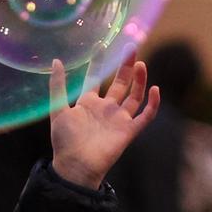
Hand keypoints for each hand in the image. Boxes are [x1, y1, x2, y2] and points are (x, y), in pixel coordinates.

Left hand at [49, 52, 159, 189]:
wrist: (76, 165)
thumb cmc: (64, 140)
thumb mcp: (57, 108)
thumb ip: (58, 85)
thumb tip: (57, 61)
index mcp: (87, 102)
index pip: (95, 78)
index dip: (99, 63)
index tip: (102, 45)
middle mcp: (105, 108)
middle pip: (119, 83)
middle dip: (125, 66)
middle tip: (131, 47)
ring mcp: (118, 119)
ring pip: (133, 96)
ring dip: (139, 80)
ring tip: (140, 63)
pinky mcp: (129, 131)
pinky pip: (144, 116)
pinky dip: (152, 103)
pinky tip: (154, 89)